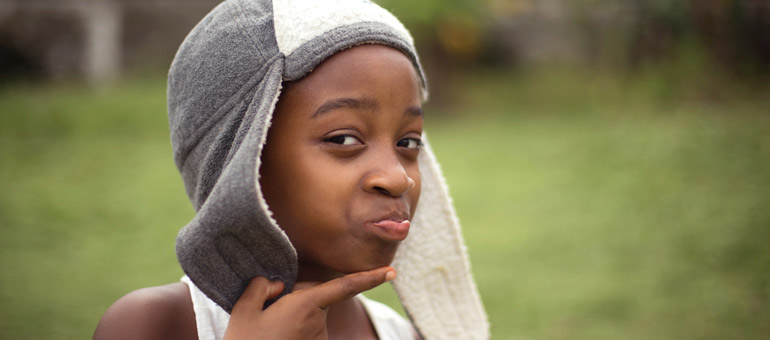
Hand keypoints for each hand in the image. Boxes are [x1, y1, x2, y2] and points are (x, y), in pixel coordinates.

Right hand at [222, 266, 396, 339]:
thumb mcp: (243, 310)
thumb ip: (261, 286)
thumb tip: (276, 284)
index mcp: (305, 306)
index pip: (345, 287)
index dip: (370, 278)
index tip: (391, 272)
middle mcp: (318, 323)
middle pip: (315, 299)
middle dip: (297, 299)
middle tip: (268, 314)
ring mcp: (318, 339)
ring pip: (310, 318)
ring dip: (293, 319)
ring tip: (269, 332)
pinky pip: (306, 331)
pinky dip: (292, 331)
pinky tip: (276, 337)